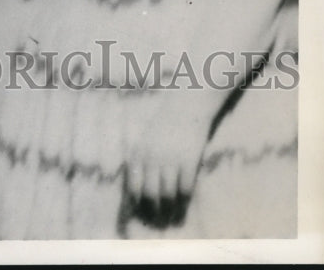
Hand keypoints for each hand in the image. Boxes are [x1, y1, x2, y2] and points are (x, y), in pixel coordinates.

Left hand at [124, 88, 219, 228]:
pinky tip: (186, 197)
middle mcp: (152, 158)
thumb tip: (135, 187)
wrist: (187, 106)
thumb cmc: (164, 122)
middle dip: (154, 209)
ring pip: (168, 195)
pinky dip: (186, 196)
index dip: (138, 202)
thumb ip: (139, 158)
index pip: (134, 186)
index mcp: (139, 152)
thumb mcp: (144, 137)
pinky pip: (186, 188)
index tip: (142, 210)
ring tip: (173, 214)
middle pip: (150, 194)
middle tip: (159, 218)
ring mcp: (171, 160)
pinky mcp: (189, 161)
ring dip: (171, 207)